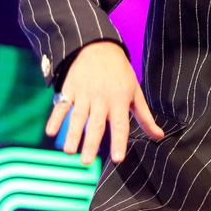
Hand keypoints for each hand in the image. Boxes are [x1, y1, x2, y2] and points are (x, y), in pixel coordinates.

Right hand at [45, 40, 164, 164]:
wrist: (100, 48)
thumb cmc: (121, 74)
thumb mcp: (136, 93)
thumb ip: (145, 117)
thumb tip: (160, 136)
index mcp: (120, 102)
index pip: (120, 125)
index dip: (119, 142)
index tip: (118, 159)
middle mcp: (102, 100)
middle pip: (96, 124)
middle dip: (91, 143)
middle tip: (86, 162)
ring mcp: (85, 94)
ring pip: (78, 117)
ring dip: (72, 134)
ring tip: (69, 151)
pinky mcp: (70, 89)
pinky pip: (62, 105)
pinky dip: (55, 118)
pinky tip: (51, 131)